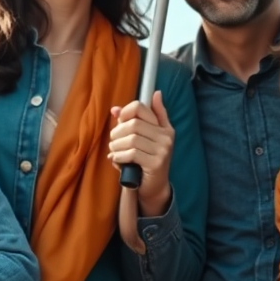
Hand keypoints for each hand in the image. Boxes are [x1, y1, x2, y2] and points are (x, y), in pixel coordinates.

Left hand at [109, 91, 173, 216]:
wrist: (154, 187)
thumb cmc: (148, 159)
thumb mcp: (151, 137)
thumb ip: (148, 117)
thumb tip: (155, 92)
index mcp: (164, 127)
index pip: (140, 107)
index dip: (125, 112)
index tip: (119, 121)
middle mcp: (166, 137)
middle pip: (134, 124)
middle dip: (118, 132)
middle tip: (113, 141)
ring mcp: (163, 151)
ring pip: (131, 139)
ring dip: (116, 145)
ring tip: (114, 150)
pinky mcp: (156, 164)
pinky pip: (132, 153)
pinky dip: (119, 156)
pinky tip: (116, 159)